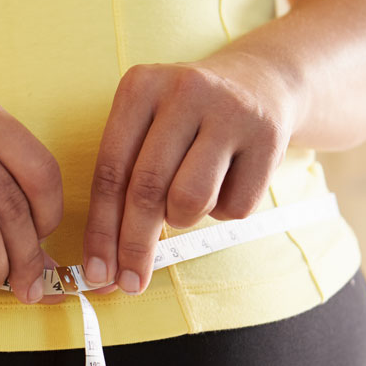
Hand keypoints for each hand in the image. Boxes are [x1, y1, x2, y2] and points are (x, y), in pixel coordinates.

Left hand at [82, 54, 298, 294]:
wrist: (260, 83)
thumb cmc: (185, 123)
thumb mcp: (146, 130)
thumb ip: (121, 185)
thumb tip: (104, 267)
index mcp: (140, 87)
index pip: (110, 172)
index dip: (101, 230)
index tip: (97, 273)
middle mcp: (184, 91)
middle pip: (147, 190)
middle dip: (134, 246)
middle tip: (130, 283)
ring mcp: (230, 111)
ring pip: (190, 200)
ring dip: (183, 218)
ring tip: (189, 199)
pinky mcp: (268, 136)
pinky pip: (235, 207)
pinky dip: (224, 211)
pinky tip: (227, 183)